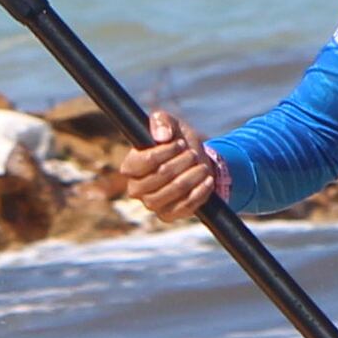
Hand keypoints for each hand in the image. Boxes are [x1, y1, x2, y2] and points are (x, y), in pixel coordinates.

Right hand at [123, 108, 223, 224]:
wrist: (195, 163)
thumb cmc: (177, 142)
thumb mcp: (170, 124)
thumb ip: (161, 121)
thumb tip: (162, 136)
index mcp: (130, 166)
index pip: (145, 161)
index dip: (166, 151)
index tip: (180, 144)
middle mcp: (136, 188)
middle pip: (161, 175)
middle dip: (182, 162)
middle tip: (193, 154)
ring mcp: (151, 204)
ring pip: (174, 191)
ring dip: (193, 176)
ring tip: (202, 166)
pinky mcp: (167, 216)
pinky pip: (185, 206)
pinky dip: (200, 192)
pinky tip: (207, 181)